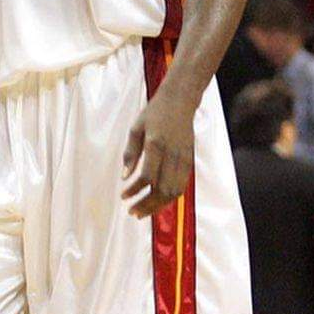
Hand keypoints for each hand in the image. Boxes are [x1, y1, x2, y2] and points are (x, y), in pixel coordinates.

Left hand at [121, 87, 195, 218]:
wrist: (181, 101)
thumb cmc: (155, 114)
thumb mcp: (135, 129)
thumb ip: (130, 153)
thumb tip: (124, 177)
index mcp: (156, 144)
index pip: (148, 176)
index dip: (135, 190)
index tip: (124, 197)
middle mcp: (173, 154)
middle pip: (163, 189)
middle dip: (147, 205)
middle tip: (133, 212)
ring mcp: (184, 158)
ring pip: (175, 191)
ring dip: (159, 205)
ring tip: (143, 212)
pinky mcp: (190, 161)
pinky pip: (182, 186)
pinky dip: (169, 198)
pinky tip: (157, 201)